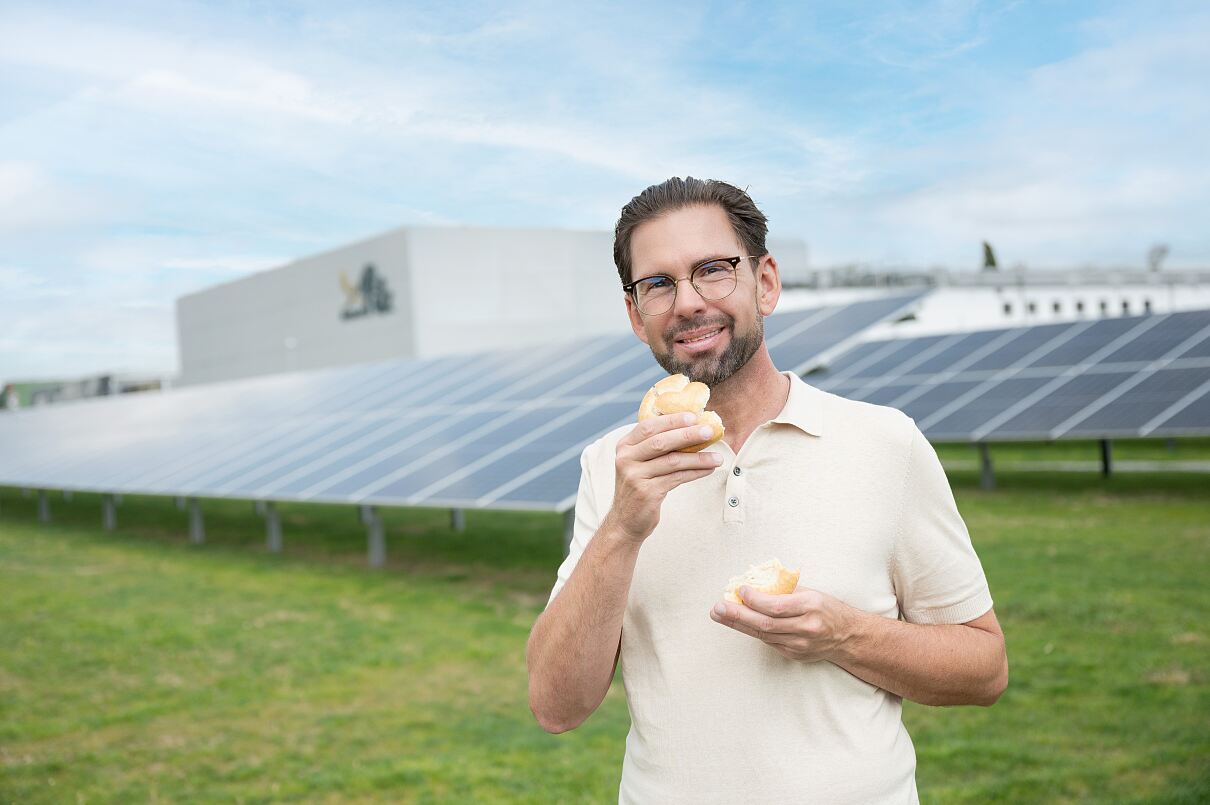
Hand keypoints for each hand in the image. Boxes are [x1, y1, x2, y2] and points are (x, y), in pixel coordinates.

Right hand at [608, 412, 723, 542]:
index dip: (671, 420)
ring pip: (673, 461)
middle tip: (709, 431)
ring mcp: (635, 476)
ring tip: (718, 457)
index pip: (648, 426)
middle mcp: (626, 459)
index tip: (693, 416)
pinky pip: (677, 478)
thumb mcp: (639, 463)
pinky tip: (708, 470)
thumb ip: (655, 446)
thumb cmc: (639, 487)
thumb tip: (690, 428)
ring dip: (698, 458)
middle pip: (661, 442)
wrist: (625, 521)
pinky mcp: (647, 493)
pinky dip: (695, 472)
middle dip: (688, 435)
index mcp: (624, 446)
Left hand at [710, 586, 860, 662]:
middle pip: (765, 624)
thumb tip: (754, 584)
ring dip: (739, 624)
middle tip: (717, 607)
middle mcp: (806, 627)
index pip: (776, 606)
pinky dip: (753, 632)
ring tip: (720, 615)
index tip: (740, 590)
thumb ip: (785, 590)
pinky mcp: (795, 655)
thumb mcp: (812, 592)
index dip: (754, 600)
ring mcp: (800, 644)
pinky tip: (739, 623)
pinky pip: (769, 642)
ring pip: (763, 635)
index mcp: (811, 606)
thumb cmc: (827, 608)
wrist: (849, 636)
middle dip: (737, 615)